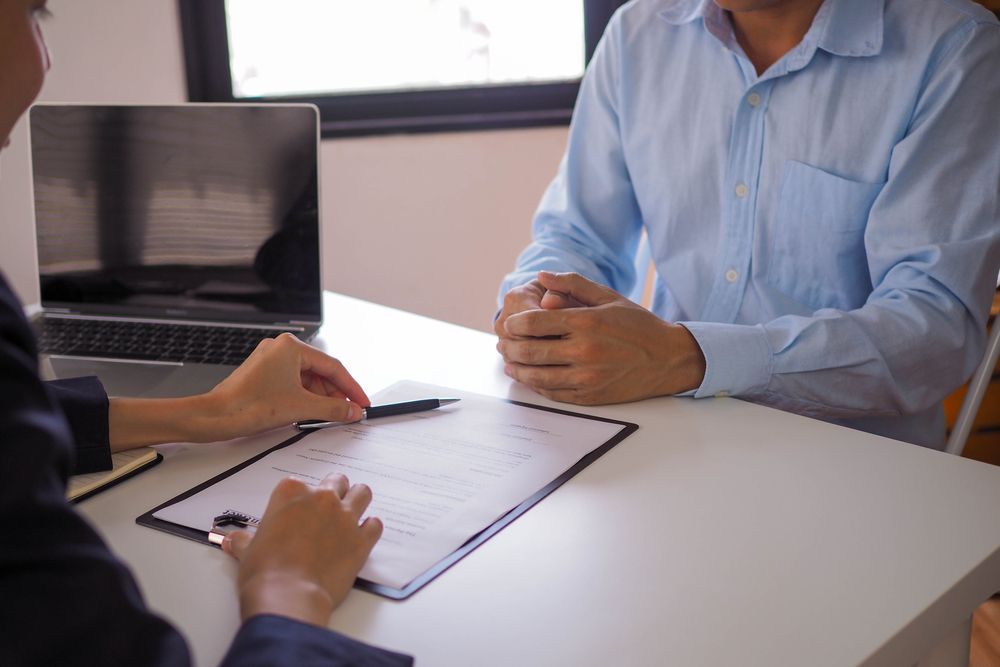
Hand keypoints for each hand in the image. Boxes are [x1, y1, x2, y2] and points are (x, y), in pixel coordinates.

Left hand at [109, 333, 370, 449]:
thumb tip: (352, 410)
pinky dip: (305, 397)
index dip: (351, 387)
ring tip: (330, 416)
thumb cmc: (248, 406)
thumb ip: (333, 408)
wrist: (215, 417)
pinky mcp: (263, 374)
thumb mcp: (301, 407)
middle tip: (348, 412)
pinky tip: (311, 412)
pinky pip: (293, 383)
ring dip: (320, 397)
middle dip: (335, 393)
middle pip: (320, 371)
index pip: (332, 367)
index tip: (362, 402)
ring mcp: (271, 361)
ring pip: (307, 378)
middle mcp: (280, 348)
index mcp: (291, 347)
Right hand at [223, 473, 382, 625]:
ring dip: (357, 501)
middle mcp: (321, 498)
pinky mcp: (361, 539)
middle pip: (336, 481)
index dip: (299, 500)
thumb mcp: (247, 551)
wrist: (288, 595)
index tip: (297, 513)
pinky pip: (375, 525)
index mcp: (291, 493)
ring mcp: (345, 517)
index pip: (299, 484)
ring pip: (362, 493)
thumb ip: (244, 540)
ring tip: (350, 515)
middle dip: (333, 492)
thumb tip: (233, 540)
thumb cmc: (265, 571)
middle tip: (326, 510)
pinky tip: (361, 537)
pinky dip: (370, 529)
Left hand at [497, 271, 705, 404]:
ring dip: (517, 370)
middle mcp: (584, 351)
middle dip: (510, 347)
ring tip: (509, 363)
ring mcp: (587, 377)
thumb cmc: (637, 325)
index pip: (535, 323)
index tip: (508, 324)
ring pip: (537, 377)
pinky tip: (530, 378)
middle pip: (530, 352)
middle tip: (502, 344)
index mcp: (586, 323)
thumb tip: (542, 276)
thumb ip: (573, 284)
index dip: (514, 324)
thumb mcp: (608, 297)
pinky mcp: (590, 396)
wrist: (668, 359)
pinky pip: (553, 393)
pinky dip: (536, 386)